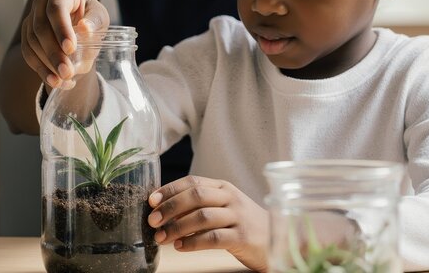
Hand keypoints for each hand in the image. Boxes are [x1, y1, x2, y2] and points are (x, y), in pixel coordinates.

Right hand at [20, 0, 108, 88]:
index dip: (61, 29)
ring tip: (63, 80)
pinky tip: (55, 82)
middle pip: (41, 28)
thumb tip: (85, 29)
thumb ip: (94, 22)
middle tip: (67, 72)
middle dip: (54, 53)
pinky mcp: (27, 36)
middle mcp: (41, 2)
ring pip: (32, 43)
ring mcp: (31, 19)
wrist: (80, 24)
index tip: (70, 49)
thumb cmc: (91, 17)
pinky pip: (29, 54)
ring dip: (47, 64)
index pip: (56, 8)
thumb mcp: (100, 16)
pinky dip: (41, 70)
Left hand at [148, 176, 268, 272]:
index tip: (151, 200)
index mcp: (223, 187)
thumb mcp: (223, 207)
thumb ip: (199, 205)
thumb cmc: (242, 223)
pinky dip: (193, 242)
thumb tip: (163, 209)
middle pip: (195, 196)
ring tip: (162, 237)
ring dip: (177, 227)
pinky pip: (213, 238)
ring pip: (202, 216)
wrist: (277, 238)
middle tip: (153, 220)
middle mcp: (231, 198)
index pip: (192, 182)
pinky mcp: (242, 237)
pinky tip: (181, 247)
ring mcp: (238, 216)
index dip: (169, 189)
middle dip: (170, 207)